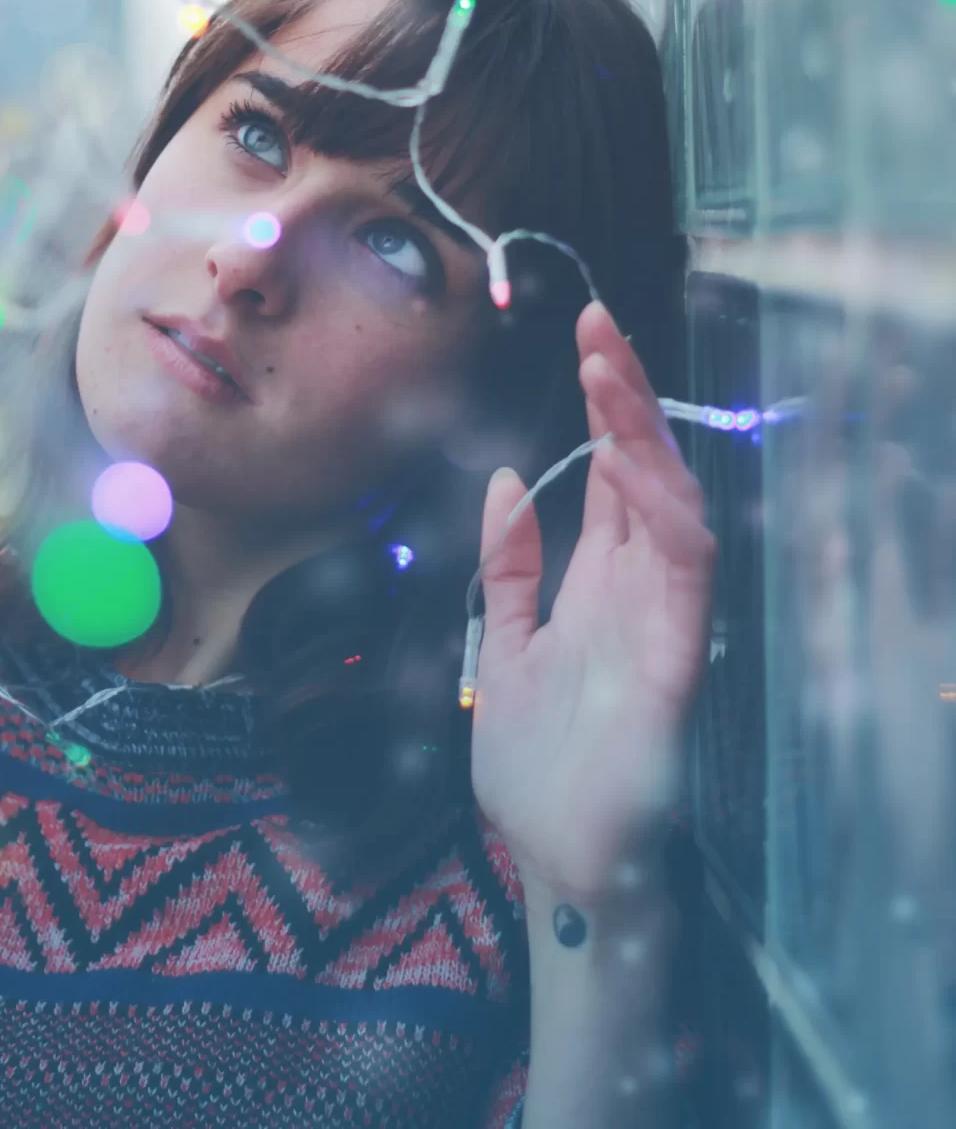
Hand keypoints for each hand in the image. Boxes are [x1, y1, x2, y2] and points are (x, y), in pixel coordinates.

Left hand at [469, 301, 715, 906]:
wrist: (554, 860)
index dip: (605, 406)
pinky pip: (684, 572)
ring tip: (608, 372)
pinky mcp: (675, 657)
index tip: (587, 337)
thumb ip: (510, 563)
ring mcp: (661, 616)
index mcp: (598, 578)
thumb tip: (508, 477)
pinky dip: (665, 513)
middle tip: (600, 325)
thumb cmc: (536, 763)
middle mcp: (636, 585)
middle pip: (644, 472)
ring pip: (670, 504)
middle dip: (625, 397)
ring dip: (643, 437)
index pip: (612, 473)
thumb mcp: (501, 643)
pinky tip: (636, 465)